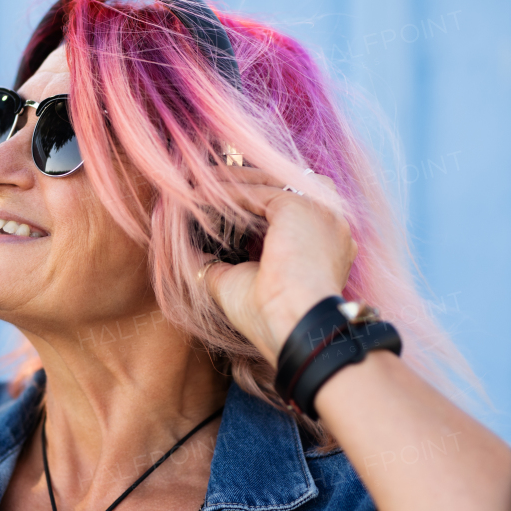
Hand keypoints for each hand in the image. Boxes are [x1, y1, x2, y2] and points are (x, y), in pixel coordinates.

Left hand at [201, 169, 356, 366]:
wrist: (293, 328)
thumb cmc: (272, 317)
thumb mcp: (236, 282)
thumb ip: (213, 262)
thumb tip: (183, 251)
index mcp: (323, 239)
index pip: (283, 205)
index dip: (245, 202)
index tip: (211, 203)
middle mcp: (326, 219)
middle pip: (277, 186)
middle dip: (236, 185)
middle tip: (199, 185)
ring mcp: (318, 209)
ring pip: (266, 183)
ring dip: (228, 182)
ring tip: (194, 185)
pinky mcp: (300, 206)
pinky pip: (256, 190)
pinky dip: (226, 191)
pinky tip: (198, 194)